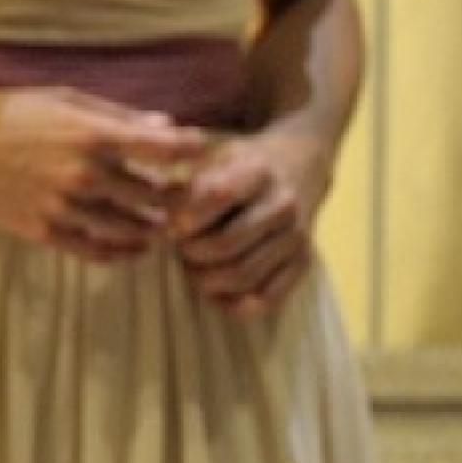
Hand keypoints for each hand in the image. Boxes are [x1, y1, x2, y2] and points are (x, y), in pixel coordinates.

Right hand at [0, 88, 210, 260]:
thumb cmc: (3, 113)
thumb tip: (166, 127)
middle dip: (180, 195)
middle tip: (187, 193)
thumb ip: (116, 115)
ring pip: (133, 229)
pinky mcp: (43, 231)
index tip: (202, 150)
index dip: (194, 150)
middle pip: (159, 196)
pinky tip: (133, 245)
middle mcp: (83, 174)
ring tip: (161, 221)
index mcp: (91, 134)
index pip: (166, 149)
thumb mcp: (60, 99)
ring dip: (154, 227)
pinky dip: (124, 252)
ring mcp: (63, 207)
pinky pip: (98, 251)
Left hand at [169, 131, 331, 317]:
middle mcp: (283, 204)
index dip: (189, 216)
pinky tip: (214, 295)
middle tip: (178, 250)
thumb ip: (183, 182)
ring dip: (206, 280)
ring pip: (244, 275)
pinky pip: (270, 298)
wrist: (297, 166)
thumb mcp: (211, 156)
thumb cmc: (238, 166)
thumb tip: (158, 215)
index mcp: (257, 171)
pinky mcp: (303, 263)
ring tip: (191, 268)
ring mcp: (296, 236)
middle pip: (227, 244)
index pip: (221, 195)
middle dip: (191, 254)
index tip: (173, 226)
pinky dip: (235, 305)